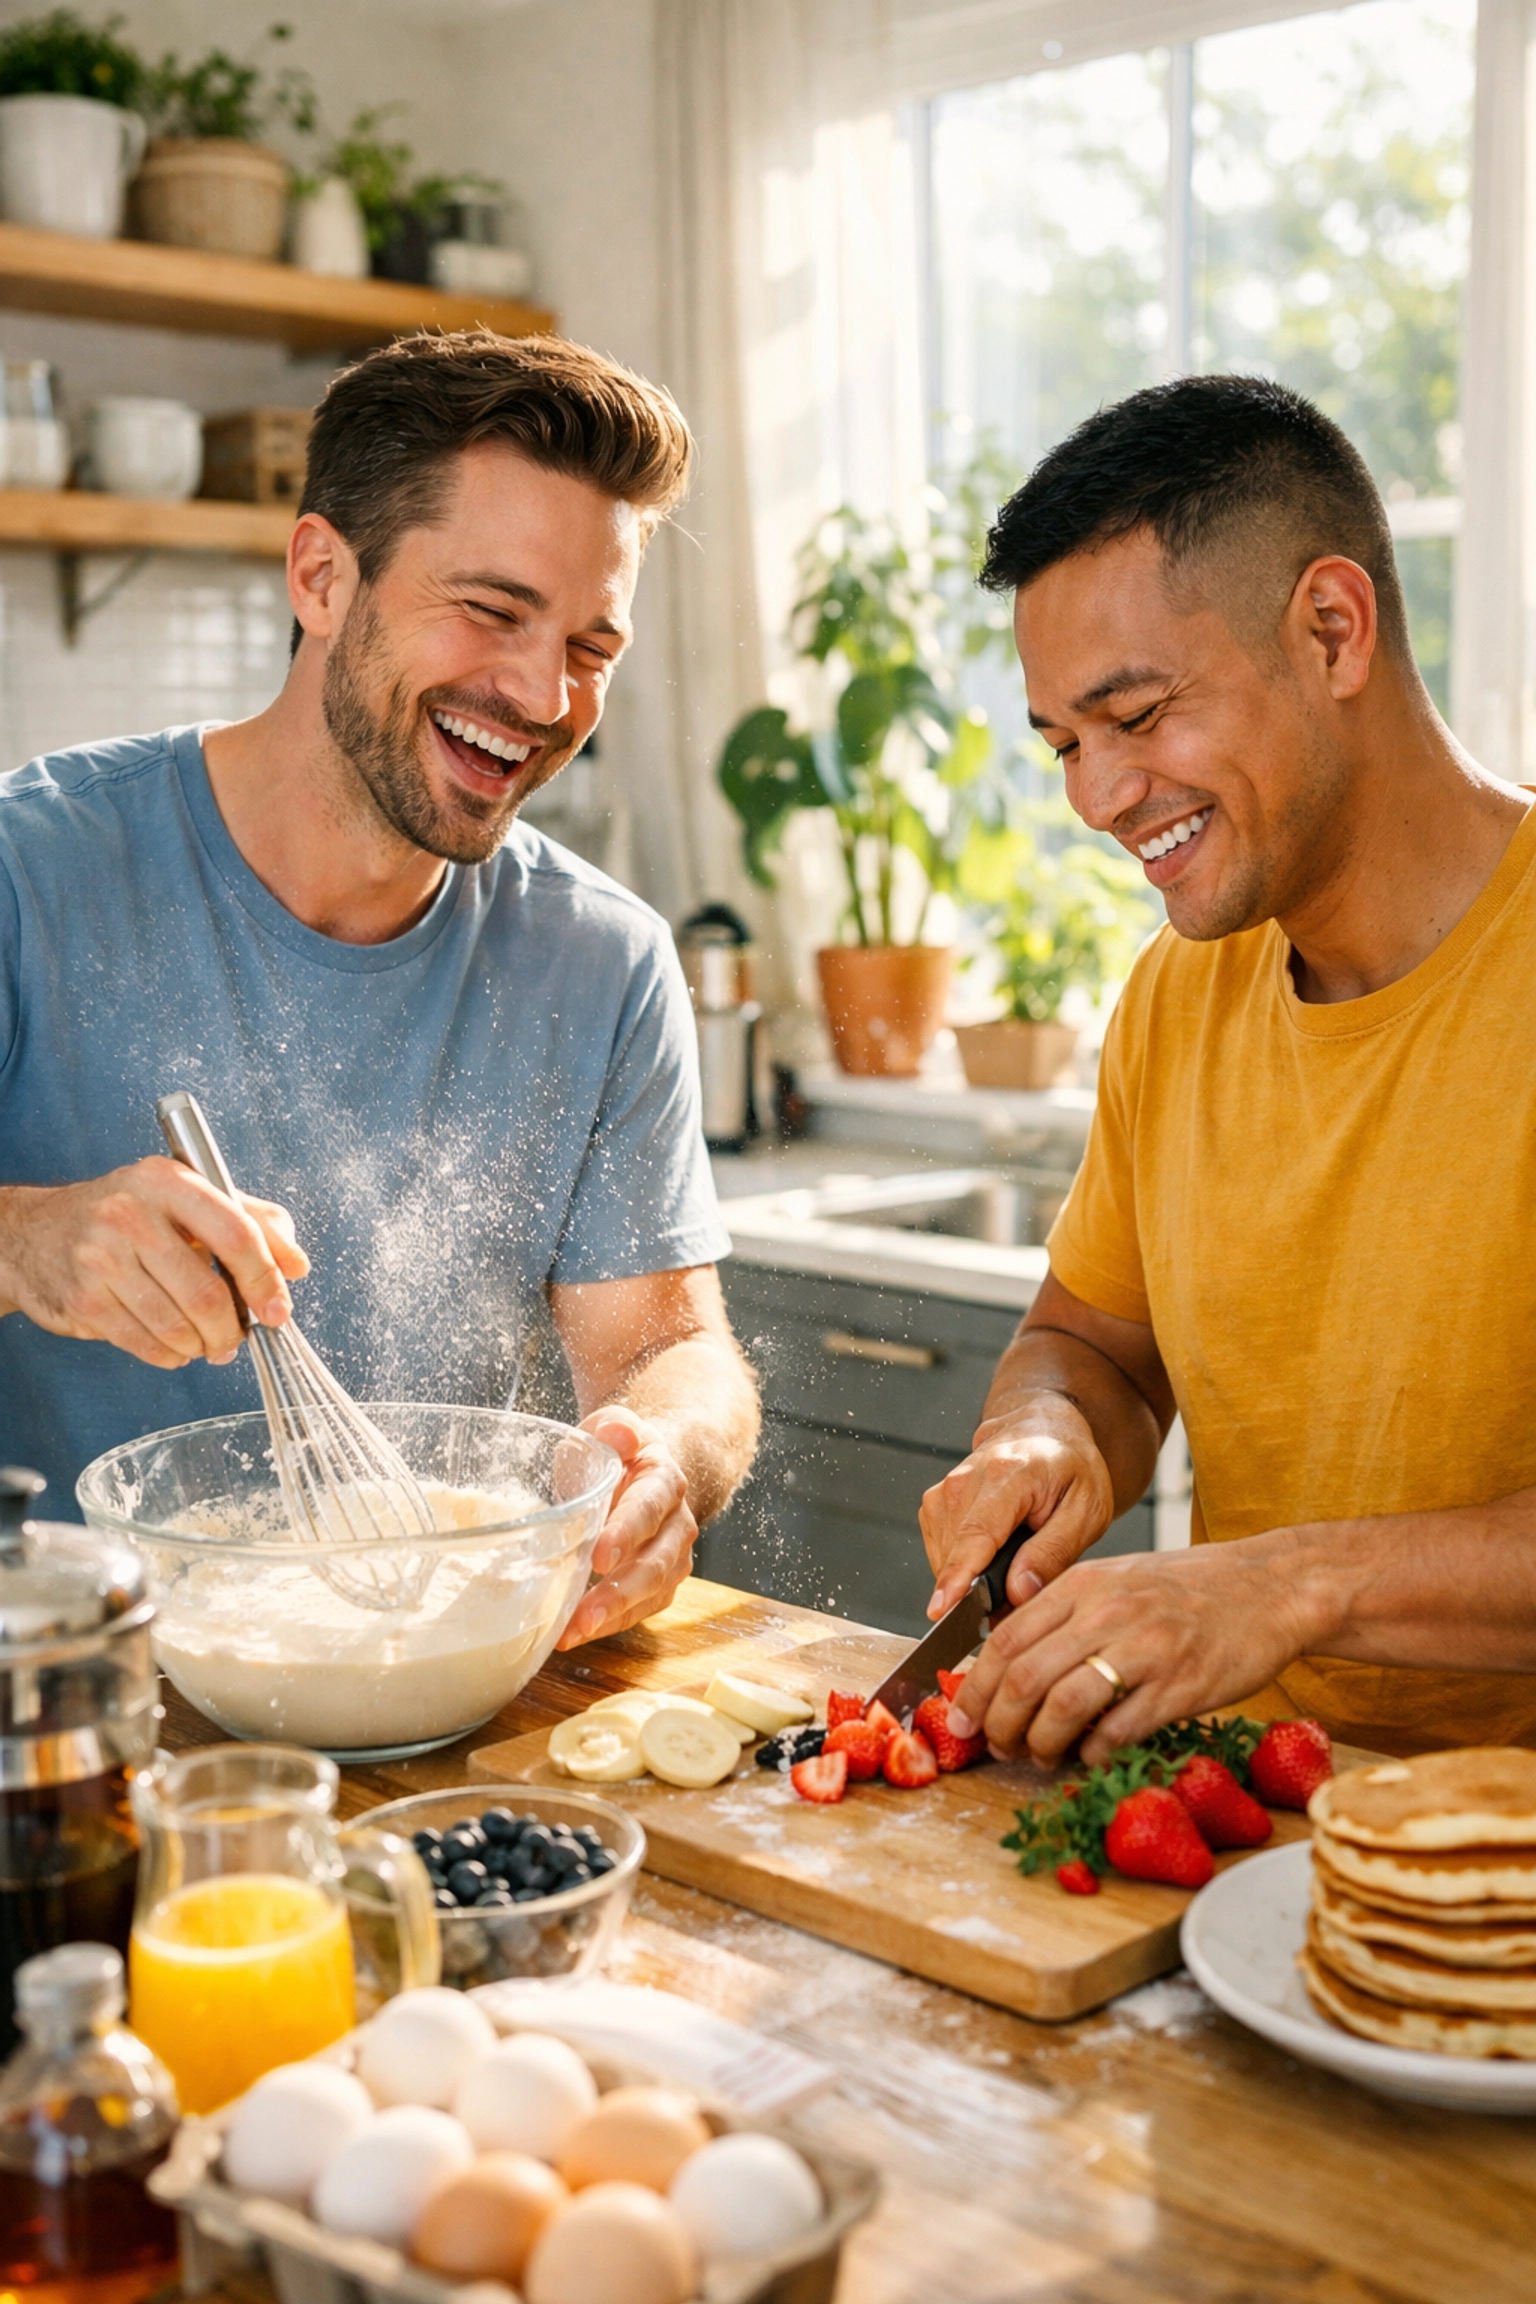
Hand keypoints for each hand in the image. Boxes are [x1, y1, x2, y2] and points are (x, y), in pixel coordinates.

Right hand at [0, 1159, 307, 1368]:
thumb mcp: (187, 1198)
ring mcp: (101, 1258)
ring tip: (207, 1344)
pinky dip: (171, 1355)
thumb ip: (251, 1221)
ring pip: (177, 1326)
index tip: (278, 1309)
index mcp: (168, 1181)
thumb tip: (296, 1265)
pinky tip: (175, 1346)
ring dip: (203, 1346)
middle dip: (232, 1328)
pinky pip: (146, 1344)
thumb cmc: (126, 1215)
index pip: (236, 1233)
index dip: (265, 1278)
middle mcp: (131, 1214)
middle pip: (207, 1293)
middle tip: (237, 1338)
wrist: (32, 1234)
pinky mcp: (84, 1299)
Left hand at [557, 1405, 697, 1647]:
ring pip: (651, 1594)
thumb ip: (614, 1428)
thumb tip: (621, 1435)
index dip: (626, 1533)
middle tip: (581, 1616)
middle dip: (618, 1593)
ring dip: (611, 1618)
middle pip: (655, 1563)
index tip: (598, 1557)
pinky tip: (574, 1635)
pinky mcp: (661, 1585)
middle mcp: (678, 1524)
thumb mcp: (611, 1426)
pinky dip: (609, 1626)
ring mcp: (673, 1558)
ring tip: (569, 1635)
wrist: (644, 1472)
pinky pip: (640, 1611)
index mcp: (665, 1481)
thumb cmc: (617, 1451)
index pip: (648, 1509)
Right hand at [919, 1392, 1116, 1620]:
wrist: (1044, 1430)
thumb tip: (1018, 1592)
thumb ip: (1054, 1553)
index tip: (943, 1609)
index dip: (958, 1577)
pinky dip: (962, 1566)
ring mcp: (946, 1490)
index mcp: (1008, 1474)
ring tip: (1009, 1573)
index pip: (975, 1535)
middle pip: (956, 1554)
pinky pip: (941, 1551)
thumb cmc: (1070, 1466)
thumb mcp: (1087, 1510)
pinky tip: (990, 1559)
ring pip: (944, 1557)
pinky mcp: (936, 1503)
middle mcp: (966, 1479)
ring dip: (971, 1580)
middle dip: (979, 1592)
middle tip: (1016, 1604)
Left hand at [946, 1536, 1314, 1765]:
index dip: (974, 1686)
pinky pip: (1119, 1729)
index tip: (963, 1719)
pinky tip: (1092, 1755)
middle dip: (998, 1724)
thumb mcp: (1116, 1580)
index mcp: (1082, 1585)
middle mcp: (1106, 1612)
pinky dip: (1094, 1752)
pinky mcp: (1181, 1685)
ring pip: (1063, 1706)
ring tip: (1040, 1756)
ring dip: (1040, 1744)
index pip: (1004, 1640)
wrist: (1270, 1587)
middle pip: (1023, 1677)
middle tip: (997, 1747)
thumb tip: (1007, 1662)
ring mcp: (1145, 1648)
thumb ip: (1064, 1613)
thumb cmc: (1189, 1588)